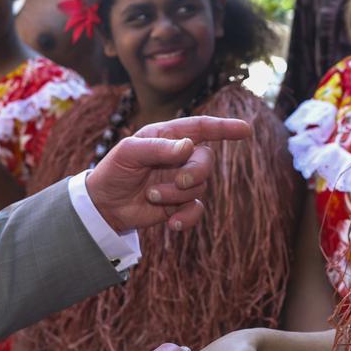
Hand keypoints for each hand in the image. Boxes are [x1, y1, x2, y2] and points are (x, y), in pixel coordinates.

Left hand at [86, 116, 249, 232]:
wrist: (104, 205)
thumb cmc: (113, 170)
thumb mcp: (129, 152)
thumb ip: (158, 147)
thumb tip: (188, 146)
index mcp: (168, 136)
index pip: (202, 127)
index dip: (225, 127)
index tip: (246, 130)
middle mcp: (179, 156)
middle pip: (206, 160)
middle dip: (195, 172)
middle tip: (178, 181)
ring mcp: (180, 180)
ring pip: (199, 186)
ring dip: (176, 195)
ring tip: (151, 196)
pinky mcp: (179, 204)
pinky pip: (196, 209)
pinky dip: (187, 217)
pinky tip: (172, 223)